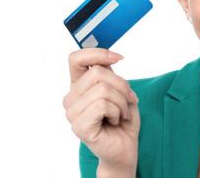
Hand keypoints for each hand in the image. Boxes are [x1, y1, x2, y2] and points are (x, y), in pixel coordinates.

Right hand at [63, 48, 139, 169]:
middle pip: (97, 72)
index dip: (98, 53)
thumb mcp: (120, 91)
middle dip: (122, 85)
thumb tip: (110, 59)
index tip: (119, 58)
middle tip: (128, 100)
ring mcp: (72, 113)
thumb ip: (110, 75)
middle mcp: (71, 98)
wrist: (125, 146)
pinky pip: (102, 105)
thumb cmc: (123, 119)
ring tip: (122, 113)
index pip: (76, 59)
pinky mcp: (79, 126)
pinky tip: (115, 121)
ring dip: (122, 101)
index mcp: (79, 86)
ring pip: (103, 89)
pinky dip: (117, 111)